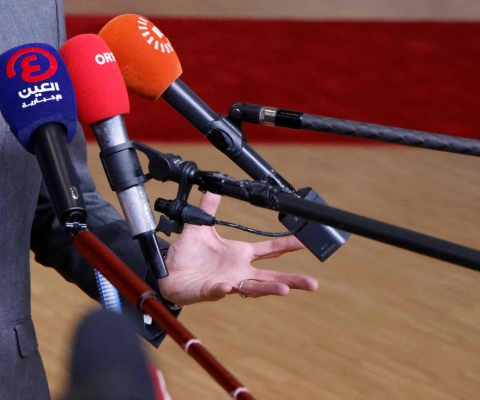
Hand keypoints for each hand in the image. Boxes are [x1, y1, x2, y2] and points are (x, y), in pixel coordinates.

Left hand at [158, 191, 317, 304]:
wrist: (167, 273)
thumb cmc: (187, 255)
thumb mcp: (200, 227)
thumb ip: (208, 208)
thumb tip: (213, 188)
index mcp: (239, 254)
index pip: (269, 251)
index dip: (288, 246)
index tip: (306, 243)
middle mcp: (237, 271)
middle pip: (270, 277)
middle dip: (291, 280)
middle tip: (312, 284)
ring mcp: (226, 282)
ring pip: (252, 288)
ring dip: (268, 289)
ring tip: (285, 290)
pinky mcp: (209, 291)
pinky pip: (218, 290)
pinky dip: (223, 288)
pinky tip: (227, 286)